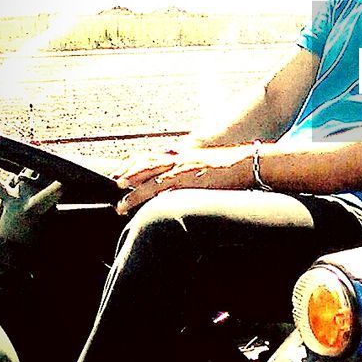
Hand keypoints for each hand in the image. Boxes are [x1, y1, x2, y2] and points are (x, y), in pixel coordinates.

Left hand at [114, 145, 252, 215]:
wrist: (246, 163)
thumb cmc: (228, 166)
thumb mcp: (203, 163)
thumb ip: (187, 168)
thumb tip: (178, 177)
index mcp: (181, 155)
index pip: (150, 157)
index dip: (132, 165)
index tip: (120, 175)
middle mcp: (179, 159)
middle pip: (145, 165)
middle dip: (128, 176)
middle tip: (115, 187)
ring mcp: (184, 169)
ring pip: (152, 178)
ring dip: (135, 192)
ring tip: (122, 204)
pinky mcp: (192, 180)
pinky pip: (168, 188)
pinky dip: (154, 196)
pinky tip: (145, 206)